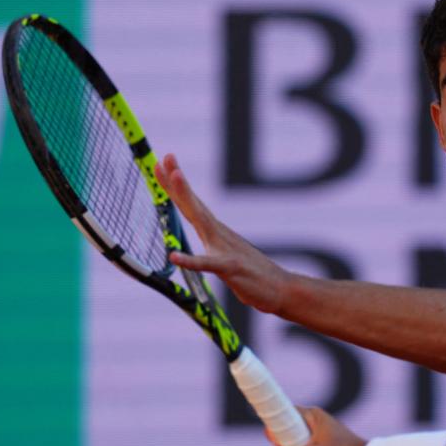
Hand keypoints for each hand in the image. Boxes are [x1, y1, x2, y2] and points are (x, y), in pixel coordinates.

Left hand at [154, 154, 292, 313]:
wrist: (283, 289)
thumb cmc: (254, 275)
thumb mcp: (227, 257)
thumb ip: (215, 246)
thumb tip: (205, 238)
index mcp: (215, 232)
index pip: (191, 204)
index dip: (175, 184)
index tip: (162, 163)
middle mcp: (219, 234)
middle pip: (193, 204)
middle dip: (178, 180)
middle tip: (166, 156)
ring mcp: (226, 249)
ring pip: (202, 220)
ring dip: (187, 198)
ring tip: (174, 177)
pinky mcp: (231, 269)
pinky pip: (208, 264)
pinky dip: (191, 260)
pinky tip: (174, 256)